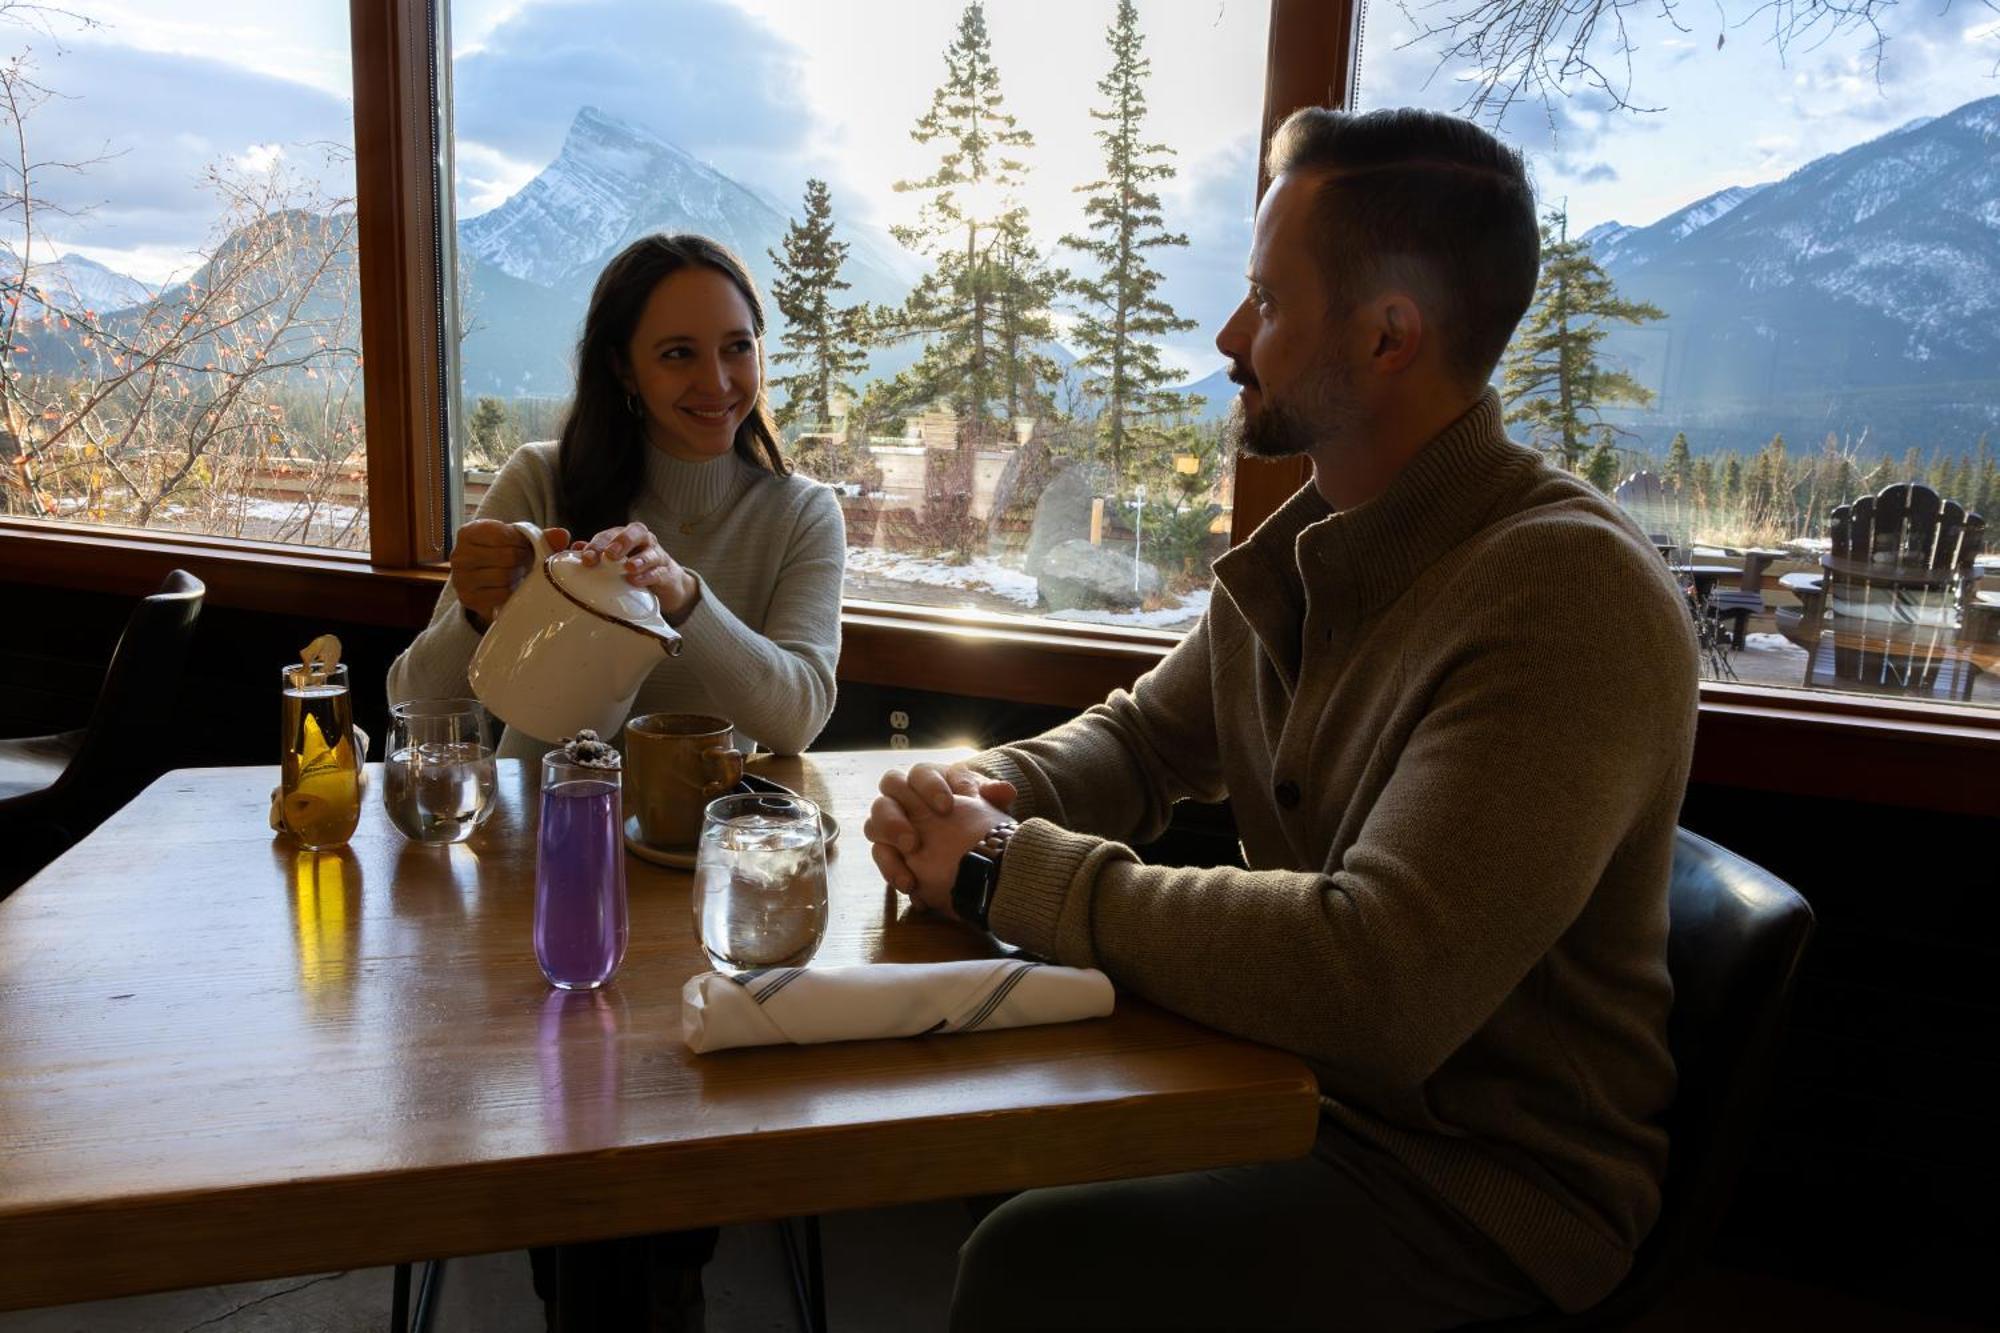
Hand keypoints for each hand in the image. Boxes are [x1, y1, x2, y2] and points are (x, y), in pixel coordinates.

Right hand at [450, 520, 569, 624]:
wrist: (488, 583)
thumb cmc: (505, 555)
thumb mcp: (520, 541)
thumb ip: (542, 536)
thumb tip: (563, 535)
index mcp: (469, 533)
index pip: (502, 534)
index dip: (521, 542)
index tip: (525, 547)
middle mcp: (459, 555)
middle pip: (505, 556)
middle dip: (522, 560)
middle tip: (525, 563)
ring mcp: (461, 578)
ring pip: (503, 576)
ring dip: (517, 577)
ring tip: (518, 575)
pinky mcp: (469, 599)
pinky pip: (499, 595)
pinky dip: (511, 593)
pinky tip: (513, 589)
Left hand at [575, 522, 700, 623]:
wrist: (664, 581)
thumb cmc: (631, 567)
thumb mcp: (611, 561)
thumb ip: (594, 553)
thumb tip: (574, 548)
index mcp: (624, 535)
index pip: (609, 535)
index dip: (597, 545)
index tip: (588, 559)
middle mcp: (642, 541)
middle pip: (635, 532)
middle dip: (622, 542)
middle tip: (610, 555)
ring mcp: (656, 555)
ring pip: (650, 552)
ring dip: (639, 560)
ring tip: (628, 568)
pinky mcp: (666, 573)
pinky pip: (658, 572)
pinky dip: (647, 576)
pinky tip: (636, 581)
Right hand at [865, 762, 1016, 901]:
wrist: (974, 842)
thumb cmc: (976, 814)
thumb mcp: (988, 805)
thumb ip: (995, 796)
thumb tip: (1004, 791)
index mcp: (927, 780)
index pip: (919, 774)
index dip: (929, 788)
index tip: (946, 807)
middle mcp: (903, 799)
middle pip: (885, 799)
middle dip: (894, 822)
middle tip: (913, 844)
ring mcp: (892, 825)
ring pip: (874, 829)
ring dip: (888, 854)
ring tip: (907, 877)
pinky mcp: (891, 851)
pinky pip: (884, 859)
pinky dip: (896, 874)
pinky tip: (912, 888)